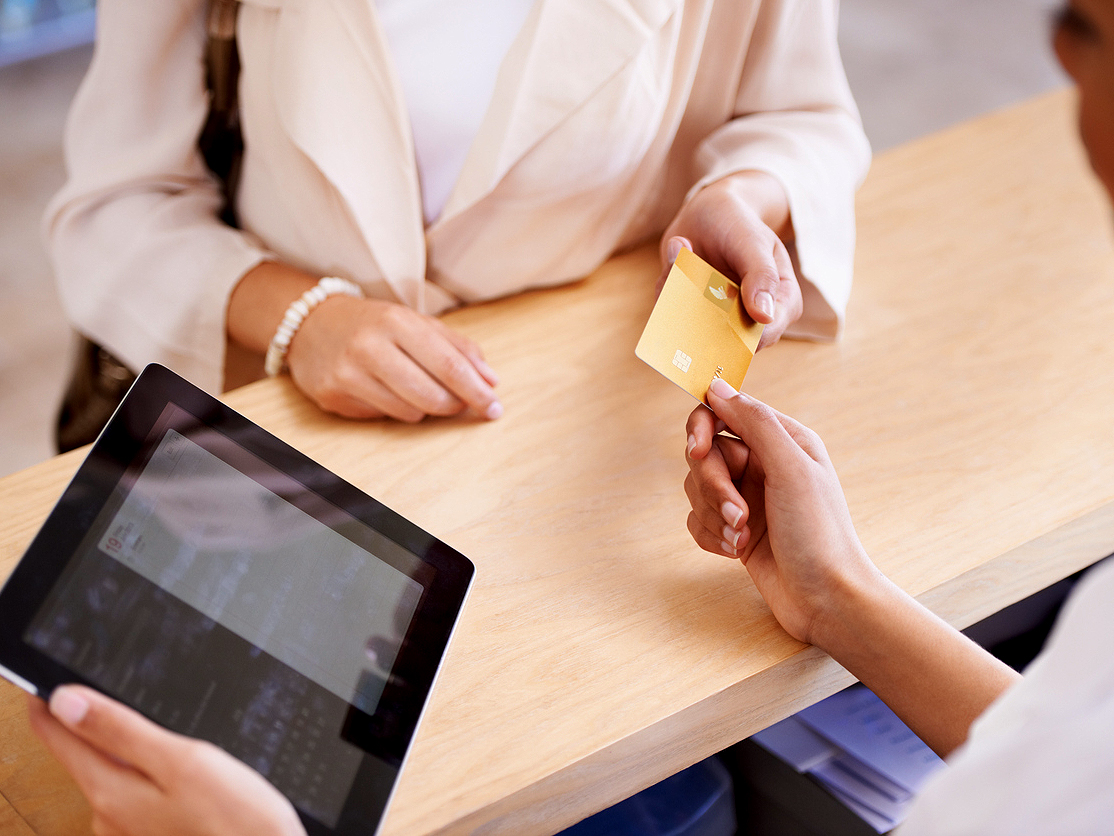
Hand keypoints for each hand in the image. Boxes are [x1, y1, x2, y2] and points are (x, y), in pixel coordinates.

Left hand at [27, 686, 305, 835]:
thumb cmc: (234, 821)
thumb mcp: (181, 760)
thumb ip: (121, 731)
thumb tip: (65, 702)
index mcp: (110, 792)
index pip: (59, 736)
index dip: (51, 703)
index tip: (48, 681)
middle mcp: (109, 817)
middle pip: (85, 754)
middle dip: (95, 724)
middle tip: (107, 693)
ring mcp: (130, 830)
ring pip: (115, 773)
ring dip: (128, 749)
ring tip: (152, 729)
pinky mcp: (153, 833)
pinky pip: (136, 792)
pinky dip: (149, 772)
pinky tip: (178, 768)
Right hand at [287, 295, 501, 422]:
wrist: (310, 324)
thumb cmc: (375, 324)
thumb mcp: (417, 323)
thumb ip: (458, 348)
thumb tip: (491, 381)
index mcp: (397, 321)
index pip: (449, 365)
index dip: (476, 391)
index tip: (494, 408)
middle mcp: (369, 347)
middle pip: (432, 396)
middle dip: (455, 405)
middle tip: (460, 403)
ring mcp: (348, 374)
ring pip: (409, 412)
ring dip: (424, 408)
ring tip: (415, 388)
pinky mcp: (333, 396)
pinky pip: (382, 417)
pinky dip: (394, 409)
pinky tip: (384, 390)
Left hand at [658, 172, 802, 348]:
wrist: (709, 214)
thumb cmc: (740, 225)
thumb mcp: (753, 241)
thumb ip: (761, 275)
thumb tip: (764, 316)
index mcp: (780, 304)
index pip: (765, 334)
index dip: (741, 334)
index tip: (716, 309)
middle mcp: (750, 319)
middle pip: (725, 342)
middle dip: (701, 315)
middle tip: (689, 272)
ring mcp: (718, 321)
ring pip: (692, 331)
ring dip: (678, 294)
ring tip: (682, 250)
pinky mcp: (690, 315)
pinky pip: (670, 315)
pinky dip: (667, 287)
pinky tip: (675, 258)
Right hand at [683, 377, 880, 645]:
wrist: (827, 600)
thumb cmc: (819, 534)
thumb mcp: (792, 469)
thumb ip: (755, 422)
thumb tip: (717, 387)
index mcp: (782, 440)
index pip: (723, 413)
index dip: (702, 429)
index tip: (697, 452)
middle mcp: (762, 465)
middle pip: (704, 455)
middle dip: (713, 487)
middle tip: (737, 514)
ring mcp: (746, 497)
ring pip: (695, 489)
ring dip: (713, 516)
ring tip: (742, 537)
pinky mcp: (733, 528)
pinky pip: (696, 520)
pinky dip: (710, 536)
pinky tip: (735, 551)